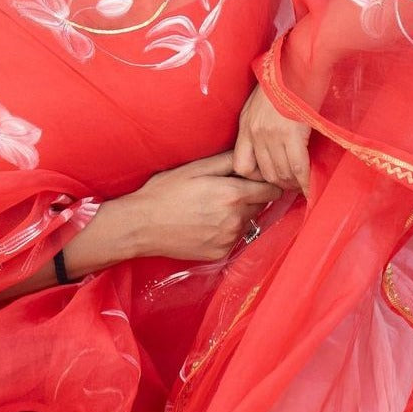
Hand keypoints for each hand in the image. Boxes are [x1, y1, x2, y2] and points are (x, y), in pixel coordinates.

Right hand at [119, 152, 281, 261]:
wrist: (142, 226)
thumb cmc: (165, 191)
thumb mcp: (196, 168)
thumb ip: (228, 162)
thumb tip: (251, 157)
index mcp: (233, 194)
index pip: (270, 190)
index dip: (265, 182)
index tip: (256, 179)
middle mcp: (235, 219)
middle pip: (260, 206)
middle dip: (251, 196)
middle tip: (227, 190)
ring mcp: (228, 239)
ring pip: (248, 222)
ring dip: (239, 214)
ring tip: (213, 206)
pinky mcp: (220, 253)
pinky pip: (234, 238)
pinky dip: (226, 230)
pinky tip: (206, 222)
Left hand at [233, 82, 311, 196]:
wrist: (298, 64)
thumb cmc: (284, 80)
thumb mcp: (260, 104)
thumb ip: (259, 126)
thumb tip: (271, 150)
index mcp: (246, 125)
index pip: (241, 166)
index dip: (257, 177)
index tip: (272, 176)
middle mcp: (255, 133)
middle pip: (265, 173)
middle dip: (280, 183)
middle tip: (293, 183)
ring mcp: (272, 134)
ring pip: (281, 174)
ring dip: (293, 183)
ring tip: (303, 182)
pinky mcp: (292, 134)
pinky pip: (297, 168)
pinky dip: (305, 181)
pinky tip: (310, 186)